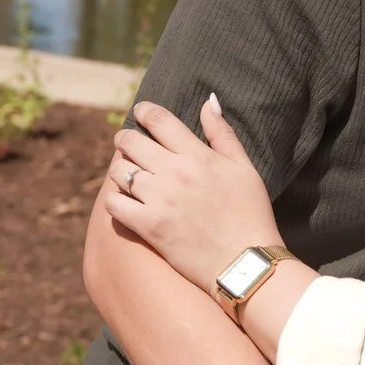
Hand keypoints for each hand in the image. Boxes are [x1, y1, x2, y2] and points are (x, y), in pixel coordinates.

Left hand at [104, 99, 277, 292]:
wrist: (245, 263)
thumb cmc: (250, 214)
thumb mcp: (244, 168)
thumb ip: (223, 134)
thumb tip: (208, 101)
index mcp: (197, 155)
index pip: (159, 120)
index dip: (144, 111)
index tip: (141, 113)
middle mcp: (174, 173)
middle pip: (130, 142)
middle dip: (126, 140)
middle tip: (129, 145)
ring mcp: (159, 200)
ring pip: (119, 172)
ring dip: (121, 171)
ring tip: (130, 176)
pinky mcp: (149, 226)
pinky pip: (114, 204)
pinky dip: (115, 200)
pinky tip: (126, 202)